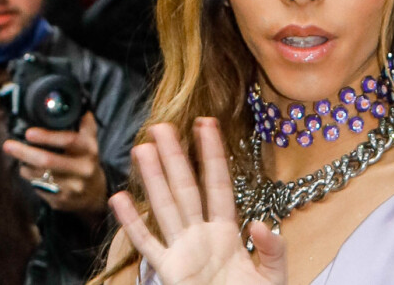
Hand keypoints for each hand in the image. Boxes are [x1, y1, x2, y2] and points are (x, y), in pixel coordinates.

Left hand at [3, 112, 107, 221]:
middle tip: (8, 145)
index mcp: (89, 149)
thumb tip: (80, 106)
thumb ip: (85, 124)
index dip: (47, 136)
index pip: (68, 140)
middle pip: (48, 160)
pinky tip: (29, 172)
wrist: (95, 193)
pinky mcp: (62, 201)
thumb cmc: (86, 160)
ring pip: (40, 175)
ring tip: (20, 159)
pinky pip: (40, 188)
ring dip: (25, 166)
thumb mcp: (91, 142)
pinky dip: (31, 179)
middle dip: (25, 152)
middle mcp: (83, 169)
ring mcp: (73, 187)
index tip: (29, 133)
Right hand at [109, 119, 285, 284]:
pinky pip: (148, 246)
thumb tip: (260, 223)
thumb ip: (272, 251)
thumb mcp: (272, 278)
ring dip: (154, 180)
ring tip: (143, 150)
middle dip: (175, 157)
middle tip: (162, 127)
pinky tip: (121, 199)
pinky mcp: (169, 273)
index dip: (212, 154)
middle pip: (185, 188)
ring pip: (165, 208)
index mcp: (227, 232)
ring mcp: (182, 252)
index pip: (218, 184)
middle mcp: (201, 235)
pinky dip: (133, 224)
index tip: (206, 124)